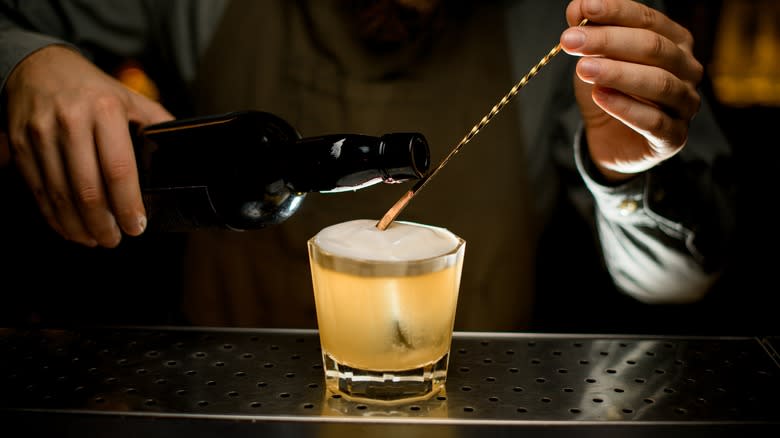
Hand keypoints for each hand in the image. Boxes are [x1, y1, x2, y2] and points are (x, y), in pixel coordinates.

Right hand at [4, 45, 172, 246]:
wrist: (36, 66)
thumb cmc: (91, 88)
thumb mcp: (128, 97)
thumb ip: (156, 122)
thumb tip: (181, 149)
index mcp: (105, 110)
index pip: (119, 169)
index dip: (128, 204)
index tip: (137, 226)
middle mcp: (71, 121)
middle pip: (87, 189)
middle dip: (103, 224)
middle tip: (115, 239)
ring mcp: (40, 133)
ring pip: (60, 194)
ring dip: (79, 225)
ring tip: (95, 238)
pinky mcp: (19, 144)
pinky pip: (37, 190)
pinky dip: (54, 215)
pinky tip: (70, 227)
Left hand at [560, 0, 702, 182]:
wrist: (610, 139)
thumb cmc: (610, 91)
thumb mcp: (596, 59)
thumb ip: (590, 33)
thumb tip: (577, 7)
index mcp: (675, 42)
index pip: (647, 19)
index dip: (615, 12)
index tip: (582, 9)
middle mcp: (687, 69)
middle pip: (653, 48)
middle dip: (609, 41)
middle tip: (571, 40)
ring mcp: (685, 103)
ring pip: (659, 83)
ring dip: (618, 73)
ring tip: (583, 69)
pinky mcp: (674, 137)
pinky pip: (654, 121)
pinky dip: (625, 107)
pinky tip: (600, 96)